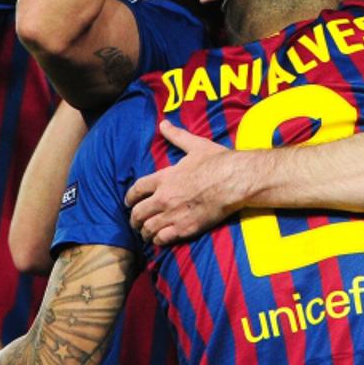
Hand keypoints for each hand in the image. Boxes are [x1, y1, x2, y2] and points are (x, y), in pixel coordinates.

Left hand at [126, 121, 253, 244]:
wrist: (235, 181)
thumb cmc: (218, 162)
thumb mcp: (195, 145)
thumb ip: (177, 136)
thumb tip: (163, 124)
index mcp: (164, 177)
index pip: (137, 189)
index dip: (129, 197)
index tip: (128, 202)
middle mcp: (164, 197)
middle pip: (138, 212)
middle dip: (134, 219)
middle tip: (135, 222)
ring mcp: (173, 214)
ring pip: (148, 228)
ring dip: (144, 232)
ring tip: (146, 234)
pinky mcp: (186, 228)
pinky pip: (162, 238)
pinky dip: (158, 240)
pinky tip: (160, 239)